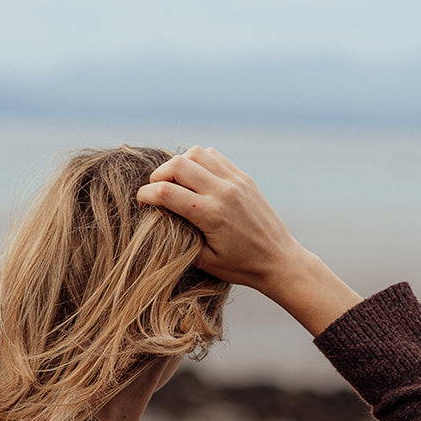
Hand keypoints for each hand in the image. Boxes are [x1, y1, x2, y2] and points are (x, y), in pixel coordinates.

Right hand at [136, 146, 362, 334]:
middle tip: (155, 190)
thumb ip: (182, 238)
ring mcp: (235, 181)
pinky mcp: (244, 177)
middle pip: (178, 165)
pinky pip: (214, 156)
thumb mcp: (206, 261)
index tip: (141, 202)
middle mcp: (223, 192)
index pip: (167, 192)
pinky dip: (198, 161)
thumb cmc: (241, 267)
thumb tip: (161, 220)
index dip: (146, 194)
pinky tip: (195, 177)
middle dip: (158, 175)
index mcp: (211, 215)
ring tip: (175, 181)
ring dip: (179, 164)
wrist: (279, 260)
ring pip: (196, 153)